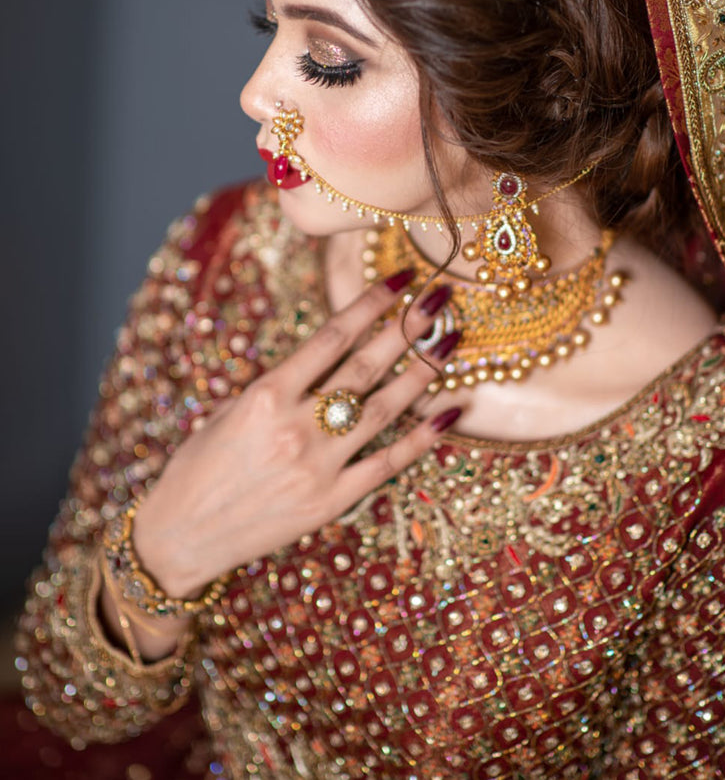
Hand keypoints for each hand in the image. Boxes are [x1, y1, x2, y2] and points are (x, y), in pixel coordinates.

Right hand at [133, 272, 459, 600]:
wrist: (181, 536)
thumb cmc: (199, 466)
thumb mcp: (231, 411)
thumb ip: (281, 385)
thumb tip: (329, 359)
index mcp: (266, 394)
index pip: (332, 336)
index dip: (371, 303)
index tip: (401, 280)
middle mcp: (295, 425)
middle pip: (365, 366)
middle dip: (406, 328)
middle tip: (440, 298)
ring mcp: (317, 465)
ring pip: (384, 409)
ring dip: (423, 374)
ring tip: (450, 345)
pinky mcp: (331, 501)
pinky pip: (387, 464)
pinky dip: (422, 438)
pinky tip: (450, 412)